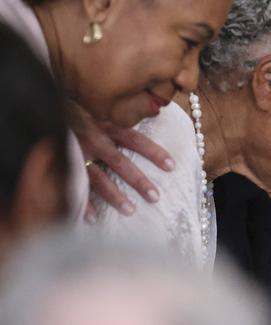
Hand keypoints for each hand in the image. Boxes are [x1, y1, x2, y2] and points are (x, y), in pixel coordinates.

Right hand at [69, 104, 173, 219]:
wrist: (44, 105)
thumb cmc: (82, 111)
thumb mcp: (104, 109)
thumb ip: (126, 117)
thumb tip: (157, 112)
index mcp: (106, 125)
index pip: (134, 139)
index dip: (153, 152)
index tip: (172, 167)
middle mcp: (93, 139)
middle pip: (119, 161)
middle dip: (137, 180)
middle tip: (155, 197)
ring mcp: (76, 153)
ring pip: (97, 177)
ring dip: (114, 195)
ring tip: (130, 210)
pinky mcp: (62, 163)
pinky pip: (72, 186)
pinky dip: (81, 203)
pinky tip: (92, 219)